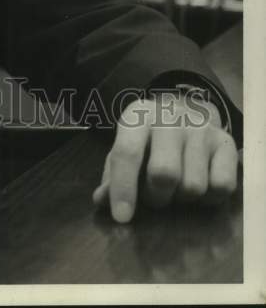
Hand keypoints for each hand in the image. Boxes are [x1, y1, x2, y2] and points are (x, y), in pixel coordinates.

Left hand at [92, 91, 238, 222]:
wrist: (185, 111)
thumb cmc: (148, 138)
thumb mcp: (127, 147)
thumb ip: (112, 174)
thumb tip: (101, 201)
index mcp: (138, 116)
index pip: (128, 153)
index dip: (123, 187)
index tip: (121, 217)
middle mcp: (170, 118)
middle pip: (164, 173)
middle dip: (157, 197)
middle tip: (156, 197)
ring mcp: (201, 128)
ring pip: (194, 186)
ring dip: (182, 198)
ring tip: (177, 188)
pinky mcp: (225, 143)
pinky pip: (222, 187)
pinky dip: (210, 198)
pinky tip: (201, 184)